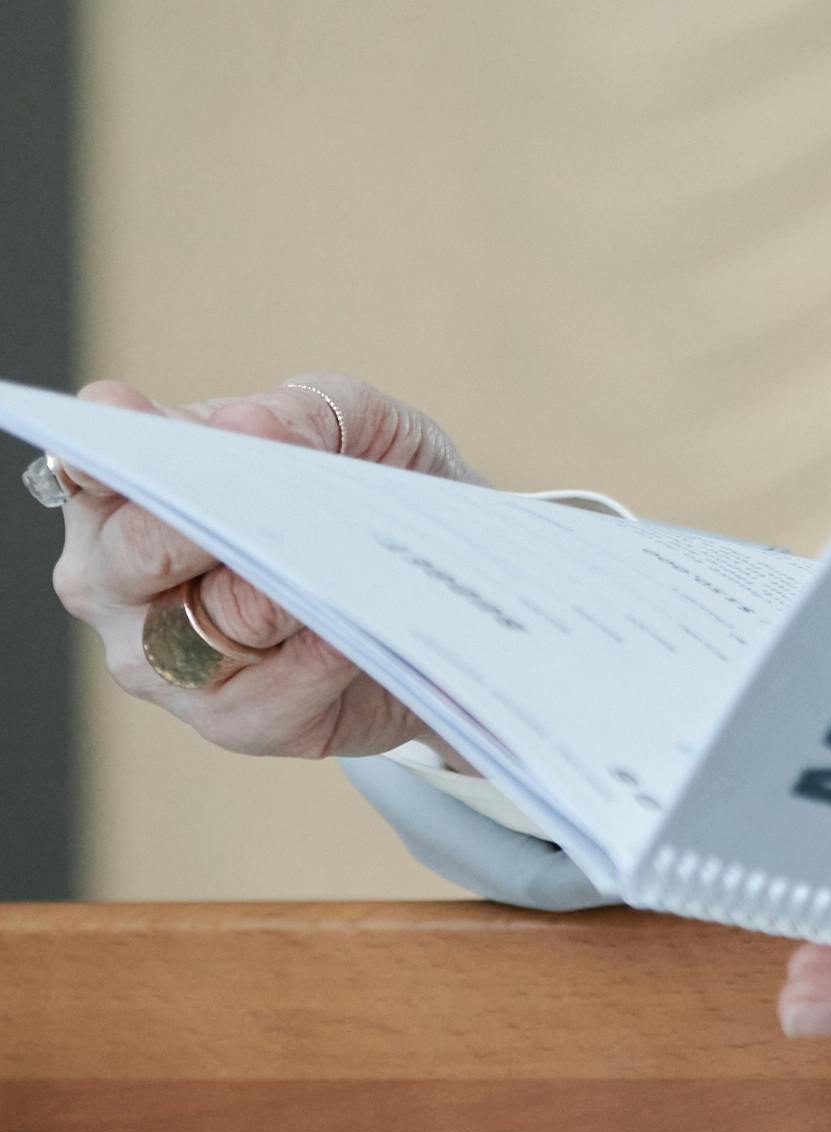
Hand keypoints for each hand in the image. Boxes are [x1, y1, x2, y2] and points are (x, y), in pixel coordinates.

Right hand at [42, 373, 479, 761]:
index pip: (91, 463)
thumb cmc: (370, 492)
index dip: (132, 451)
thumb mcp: (361, 428)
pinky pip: (275, 692)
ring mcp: (156, 658)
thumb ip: (305, 412)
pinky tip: (364, 627)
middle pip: (140, 550)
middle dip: (224, 523)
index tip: (198, 439)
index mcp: (124, 491)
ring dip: (293, 590)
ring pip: (212, 622)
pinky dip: (332, 652)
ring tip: (354, 562)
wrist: (437, 590)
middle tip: (301, 505)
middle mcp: (113, 578)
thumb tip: (250, 424)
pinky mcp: (229, 720)